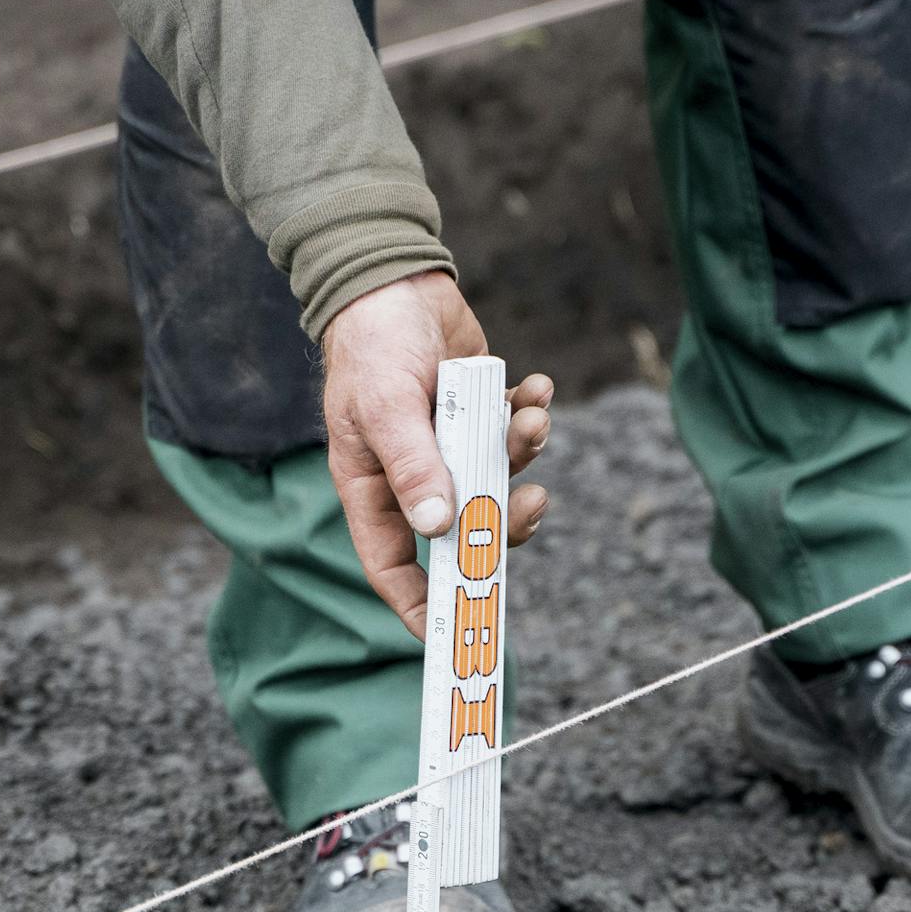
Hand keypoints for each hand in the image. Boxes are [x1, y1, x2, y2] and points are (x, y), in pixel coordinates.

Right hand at [321, 270, 552, 638]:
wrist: (396, 279)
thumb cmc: (373, 345)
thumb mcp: (386, 406)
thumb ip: (413, 465)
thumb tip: (442, 526)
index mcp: (375, 488)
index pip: (394, 566)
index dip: (423, 604)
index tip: (455, 632)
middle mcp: (416, 478)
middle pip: (464, 532)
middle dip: (502, 523)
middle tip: (532, 505)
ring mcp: (452, 448)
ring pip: (500, 480)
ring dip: (525, 454)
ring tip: (532, 417)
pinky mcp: (482, 416)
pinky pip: (517, 434)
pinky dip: (533, 414)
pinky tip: (537, 387)